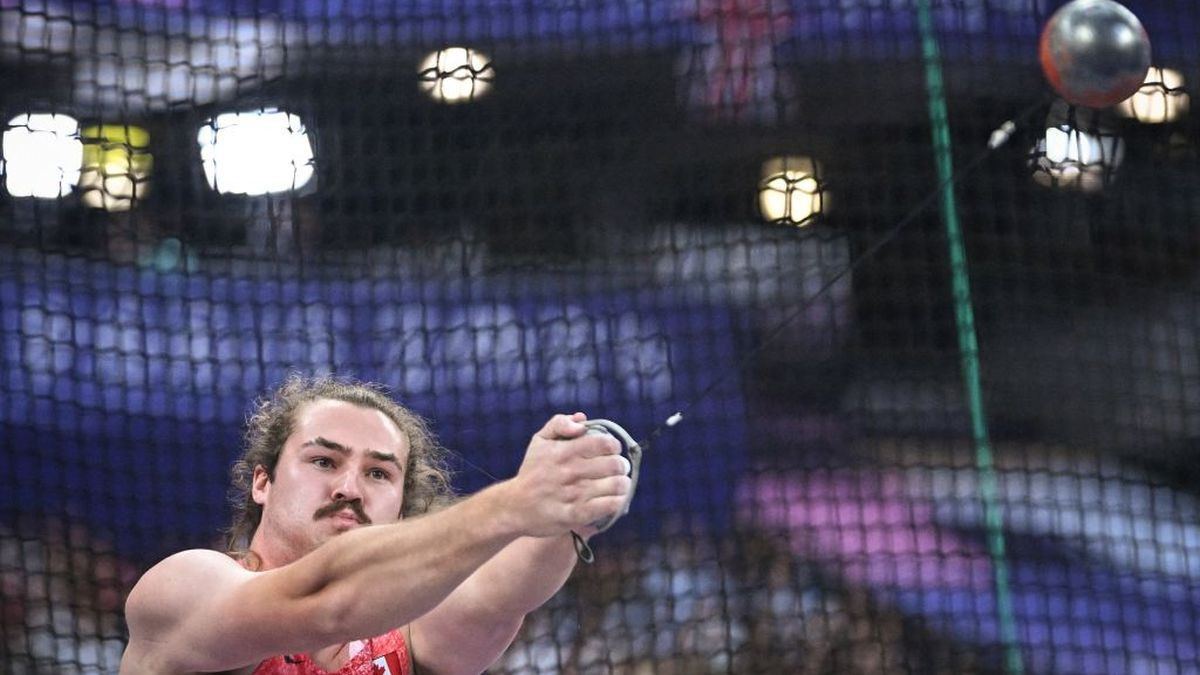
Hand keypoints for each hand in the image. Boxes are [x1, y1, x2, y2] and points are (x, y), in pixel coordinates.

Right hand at [507, 413, 632, 536]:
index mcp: (563, 451)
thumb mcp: (539, 441)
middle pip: (614, 464)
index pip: (603, 443)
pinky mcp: (574, 515)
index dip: (614, 446)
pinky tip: (615, 499)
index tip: (613, 450)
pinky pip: (606, 507)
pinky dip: (617, 502)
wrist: (514, 506)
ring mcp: (572, 494)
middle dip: (622, 465)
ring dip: (623, 484)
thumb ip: (560, 423)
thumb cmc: (532, 471)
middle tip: (620, 468)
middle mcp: (569, 472)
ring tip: (621, 484)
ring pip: (615, 486)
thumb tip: (582, 419)